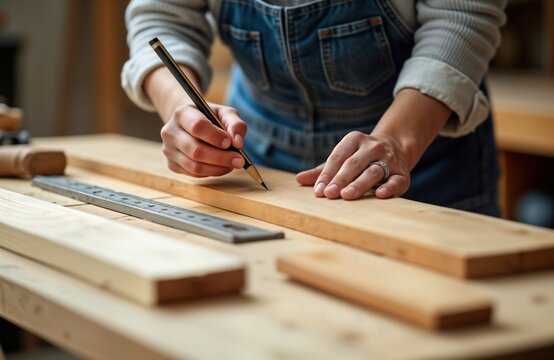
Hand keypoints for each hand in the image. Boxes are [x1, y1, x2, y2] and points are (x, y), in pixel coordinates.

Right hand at [144, 65, 246, 176]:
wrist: (189, 123)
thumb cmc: (210, 117)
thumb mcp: (225, 113)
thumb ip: (235, 124)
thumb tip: (238, 143)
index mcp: (182, 113)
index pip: (197, 126)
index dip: (215, 137)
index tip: (229, 143)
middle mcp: (170, 132)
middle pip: (196, 150)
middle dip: (221, 157)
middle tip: (239, 160)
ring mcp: (169, 150)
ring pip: (195, 166)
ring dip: (218, 168)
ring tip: (233, 164)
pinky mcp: (172, 165)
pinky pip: (194, 174)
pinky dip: (211, 173)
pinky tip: (221, 167)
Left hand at [296, 131, 410, 199]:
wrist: (396, 147)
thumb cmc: (360, 158)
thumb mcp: (342, 159)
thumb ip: (321, 170)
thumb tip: (298, 180)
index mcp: (354, 140)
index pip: (338, 157)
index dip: (327, 174)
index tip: (318, 190)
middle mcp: (372, 147)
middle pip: (353, 164)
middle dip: (340, 179)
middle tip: (330, 194)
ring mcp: (388, 159)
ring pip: (373, 171)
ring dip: (359, 184)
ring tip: (347, 195)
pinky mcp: (402, 173)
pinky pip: (396, 180)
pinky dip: (389, 187)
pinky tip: (379, 195)